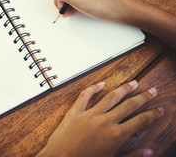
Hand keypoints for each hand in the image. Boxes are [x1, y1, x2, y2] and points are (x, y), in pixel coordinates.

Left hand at [36, 81, 163, 156]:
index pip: (140, 122)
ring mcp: (90, 115)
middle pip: (129, 106)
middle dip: (142, 98)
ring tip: (133, 83)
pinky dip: (93, 88)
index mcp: (116, 136)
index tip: (158, 109)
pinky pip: (85, 96)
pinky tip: (101, 83)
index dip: (152, 115)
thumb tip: (148, 151)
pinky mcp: (75, 112)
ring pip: (111, 97)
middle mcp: (105, 122)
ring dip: (124, 89)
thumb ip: (131, 155)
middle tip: (151, 91)